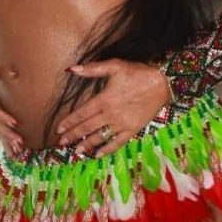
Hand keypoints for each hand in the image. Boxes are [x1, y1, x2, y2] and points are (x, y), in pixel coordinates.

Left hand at [55, 59, 170, 157]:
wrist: (162, 82)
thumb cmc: (137, 72)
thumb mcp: (114, 65)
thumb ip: (92, 69)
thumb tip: (71, 69)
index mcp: (104, 99)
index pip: (82, 113)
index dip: (69, 121)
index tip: (59, 128)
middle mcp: (111, 114)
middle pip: (87, 127)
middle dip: (73, 135)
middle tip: (61, 143)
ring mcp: (122, 124)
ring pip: (100, 137)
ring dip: (87, 144)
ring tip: (76, 151)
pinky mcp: (133, 129)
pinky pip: (117, 142)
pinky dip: (107, 149)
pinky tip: (99, 155)